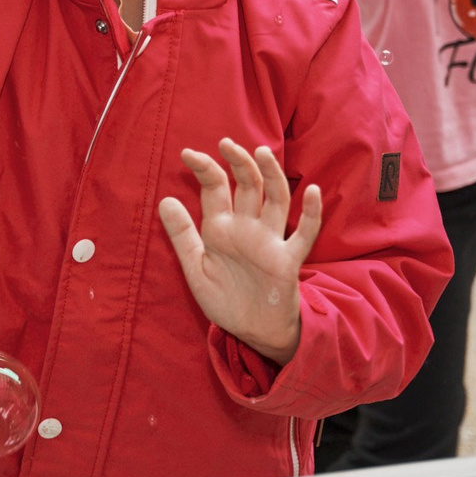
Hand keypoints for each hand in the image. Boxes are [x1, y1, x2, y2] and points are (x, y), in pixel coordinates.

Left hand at [157, 138, 320, 365]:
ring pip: (275, 200)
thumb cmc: (225, 299)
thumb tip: (164, 199)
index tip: (187, 153)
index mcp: (221, 229)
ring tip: (262, 153)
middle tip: (226, 143)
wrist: (252, 333)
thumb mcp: (195, 269)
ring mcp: (270, 242)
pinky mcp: (288, 261)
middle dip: (238, 164)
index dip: (204, 170)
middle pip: (247, 186)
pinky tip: (311, 192)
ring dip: (271, 176)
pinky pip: (304, 234)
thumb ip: (182, 235)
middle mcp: (247, 229)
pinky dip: (311, 213)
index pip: (215, 189)